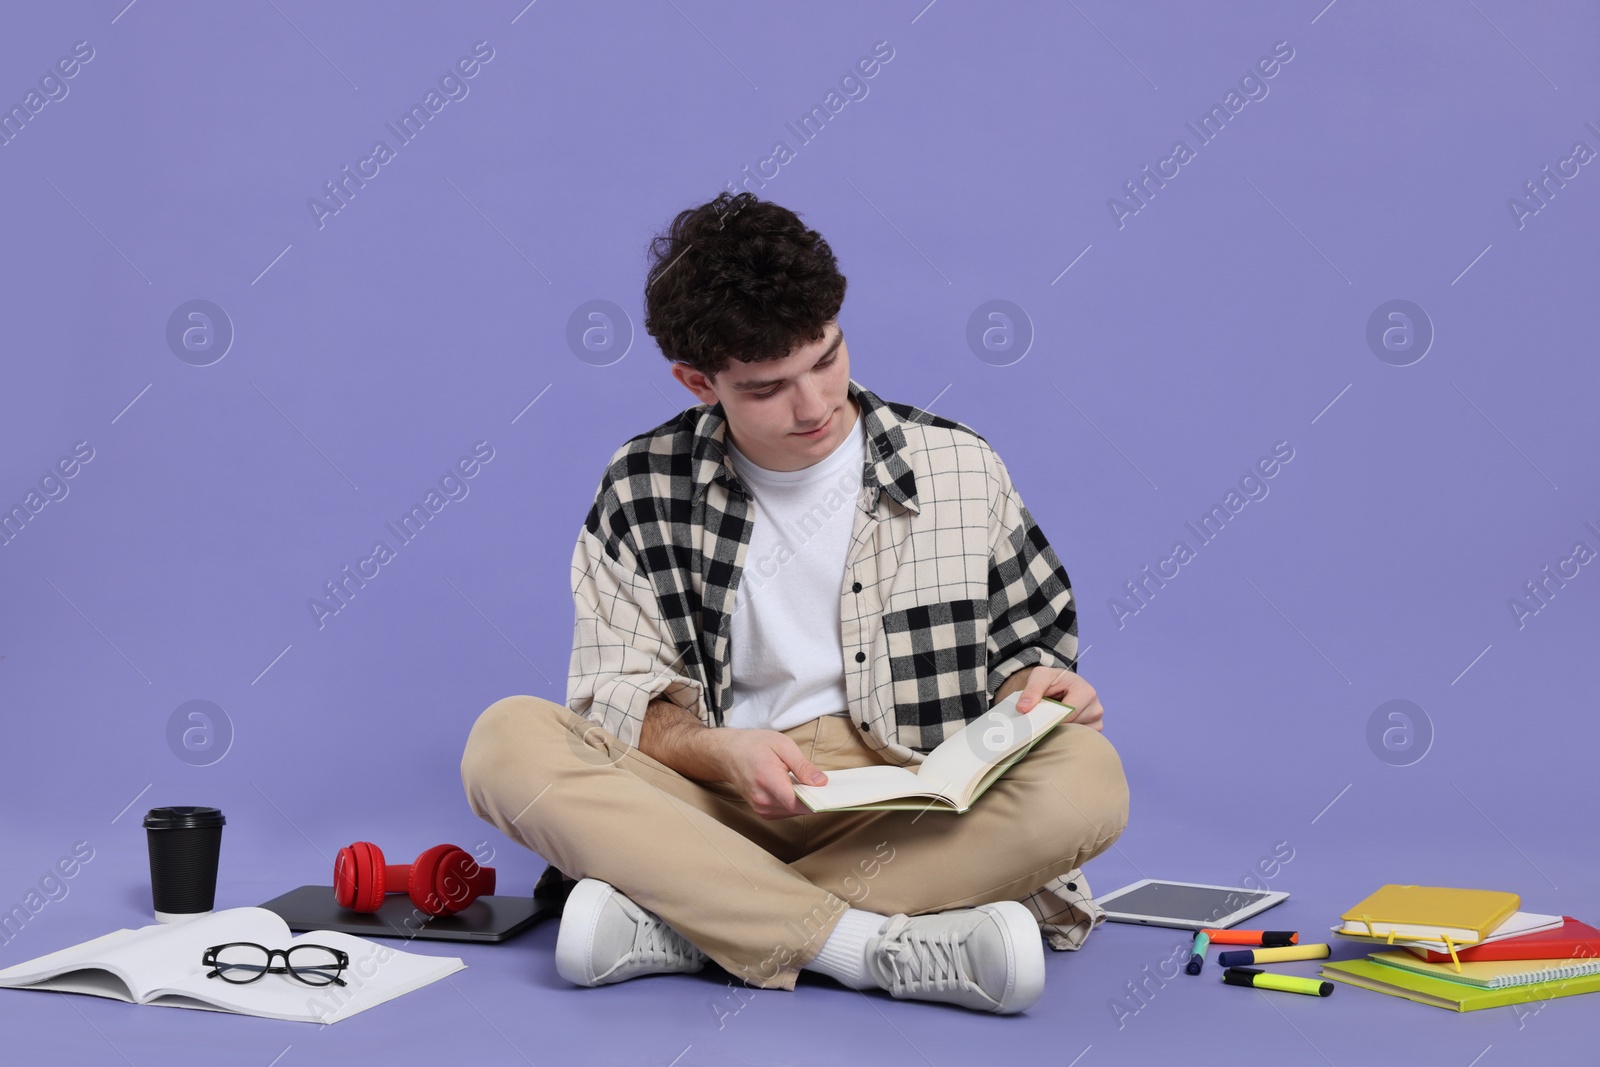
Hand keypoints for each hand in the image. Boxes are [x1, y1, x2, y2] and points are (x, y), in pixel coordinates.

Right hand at [706, 728, 828, 819]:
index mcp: (767, 780)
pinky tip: (798, 789)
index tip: (833, 796)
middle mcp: (762, 800)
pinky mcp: (763, 811)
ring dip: (805, 800)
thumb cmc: (753, 745)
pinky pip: (786, 811)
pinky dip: (795, 802)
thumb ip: (803, 766)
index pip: (797, 803)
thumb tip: (821, 782)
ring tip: (810, 783)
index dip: (817, 802)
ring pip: (794, 811)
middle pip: (799, 808)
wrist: (727, 753)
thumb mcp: (782, 745)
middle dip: (814, 798)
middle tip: (826, 784)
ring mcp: (761, 808)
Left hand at [1014, 665, 1104, 731]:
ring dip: (1059, 733)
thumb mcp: (1040, 676)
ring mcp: (1097, 723)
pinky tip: (1058, 730)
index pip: (1068, 714)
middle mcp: (1096, 708)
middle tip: (1040, 724)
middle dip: (1054, 727)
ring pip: (1074, 737)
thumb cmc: (1053, 681)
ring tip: (1050, 724)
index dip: (1051, 720)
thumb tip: (1023, 708)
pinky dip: (1065, 738)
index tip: (1037, 723)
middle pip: (1071, 727)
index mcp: (1086, 692)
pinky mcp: (1093, 733)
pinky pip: (1077, 742)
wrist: (1061, 686)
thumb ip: (1032, 689)